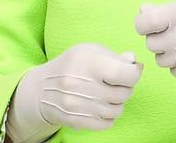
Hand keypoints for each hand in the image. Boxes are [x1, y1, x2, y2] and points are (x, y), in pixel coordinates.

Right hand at [6, 43, 142, 142]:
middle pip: (123, 93)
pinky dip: (108, 116)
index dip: (134, 73)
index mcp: (86, 62)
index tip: (132, 70)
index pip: (123, 74)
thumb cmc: (71, 66)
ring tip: (107, 94)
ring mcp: (78, 105)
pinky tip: (99, 105)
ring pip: (117, 110)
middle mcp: (80, 84)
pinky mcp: (77, 121)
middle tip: (117, 82)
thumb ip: (113, 56)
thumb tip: (134, 62)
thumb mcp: (89, 51)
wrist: (41, 89)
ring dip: (117, 103)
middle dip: (125, 88)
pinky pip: (107, 123)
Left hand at [134, 0, 175, 83]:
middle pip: (151, 43)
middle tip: (174, 33)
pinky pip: (173, 71)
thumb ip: (166, 8)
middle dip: (159, 38)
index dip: (144, 23)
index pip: (144, 23)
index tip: (152, 23)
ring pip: (160, 59)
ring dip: (168, 53)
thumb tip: (142, 10)